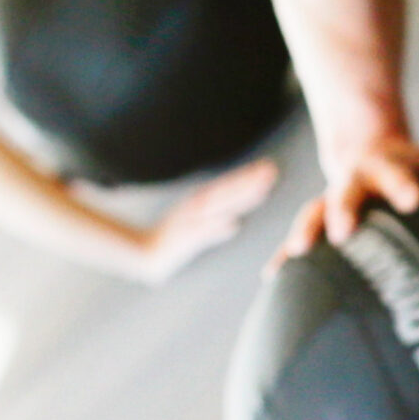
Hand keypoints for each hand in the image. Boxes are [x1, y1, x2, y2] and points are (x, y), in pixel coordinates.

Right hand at [136, 159, 281, 281]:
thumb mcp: (194, 227)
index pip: (228, 186)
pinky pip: (203, 232)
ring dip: (240, 198)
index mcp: (200, 201)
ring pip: (220, 207)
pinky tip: (232, 224)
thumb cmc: (171, 238)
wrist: (146, 252)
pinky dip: (217, 228)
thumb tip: (234, 226)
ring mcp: (193, 221)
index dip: (248, 177)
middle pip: (228, 192)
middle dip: (250, 182)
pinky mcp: (186, 238)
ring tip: (261, 191)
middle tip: (271, 171)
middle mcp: (198, 207)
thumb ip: (216, 228)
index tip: (267, 168)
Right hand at [273, 137, 418, 267]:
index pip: (400, 176)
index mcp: (390, 168)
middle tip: (341, 232)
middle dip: (342, 211)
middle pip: (347, 194)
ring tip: (294, 257)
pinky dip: (286, 258)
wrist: (366, 149)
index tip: (412, 200)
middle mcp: (356, 182)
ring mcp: (332, 201)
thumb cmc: (414, 168)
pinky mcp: (319, 221)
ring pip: (314, 214)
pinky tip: (272, 281)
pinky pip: (301, 239)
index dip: (404, 187)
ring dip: (304, 235)